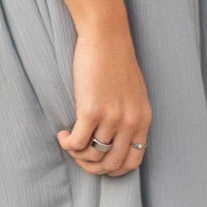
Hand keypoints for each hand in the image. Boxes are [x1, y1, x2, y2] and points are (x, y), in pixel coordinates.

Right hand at [56, 17, 151, 176]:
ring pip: (93, 156)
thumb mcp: (133, 93)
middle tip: (80, 156)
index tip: (100, 164)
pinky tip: (63, 135)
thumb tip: (115, 139)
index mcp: (143, 119)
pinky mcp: (91, 111)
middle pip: (112, 163)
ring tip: (70, 142)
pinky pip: (77, 143)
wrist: (106, 37)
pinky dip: (67, 144)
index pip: (133, 161)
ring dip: (77, 155)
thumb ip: (130, 116)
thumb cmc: (116, 61)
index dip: (114, 169)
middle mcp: (130, 122)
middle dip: (92, 167)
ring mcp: (112, 118)